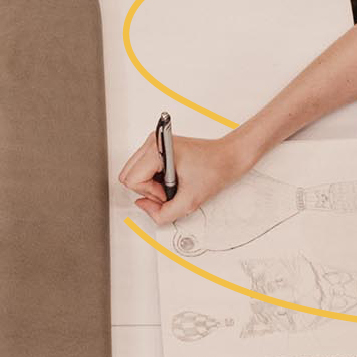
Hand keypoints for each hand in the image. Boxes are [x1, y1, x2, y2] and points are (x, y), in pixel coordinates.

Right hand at [117, 127, 262, 225]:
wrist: (228, 157)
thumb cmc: (214, 169)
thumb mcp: (189, 201)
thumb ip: (162, 213)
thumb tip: (144, 207)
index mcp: (157, 149)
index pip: (132, 180)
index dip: (150, 193)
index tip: (169, 191)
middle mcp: (152, 143)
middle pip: (128, 176)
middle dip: (148, 190)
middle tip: (169, 189)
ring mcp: (154, 144)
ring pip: (134, 174)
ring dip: (152, 185)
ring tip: (173, 183)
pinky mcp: (159, 148)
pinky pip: (144, 170)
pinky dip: (155, 179)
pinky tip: (172, 178)